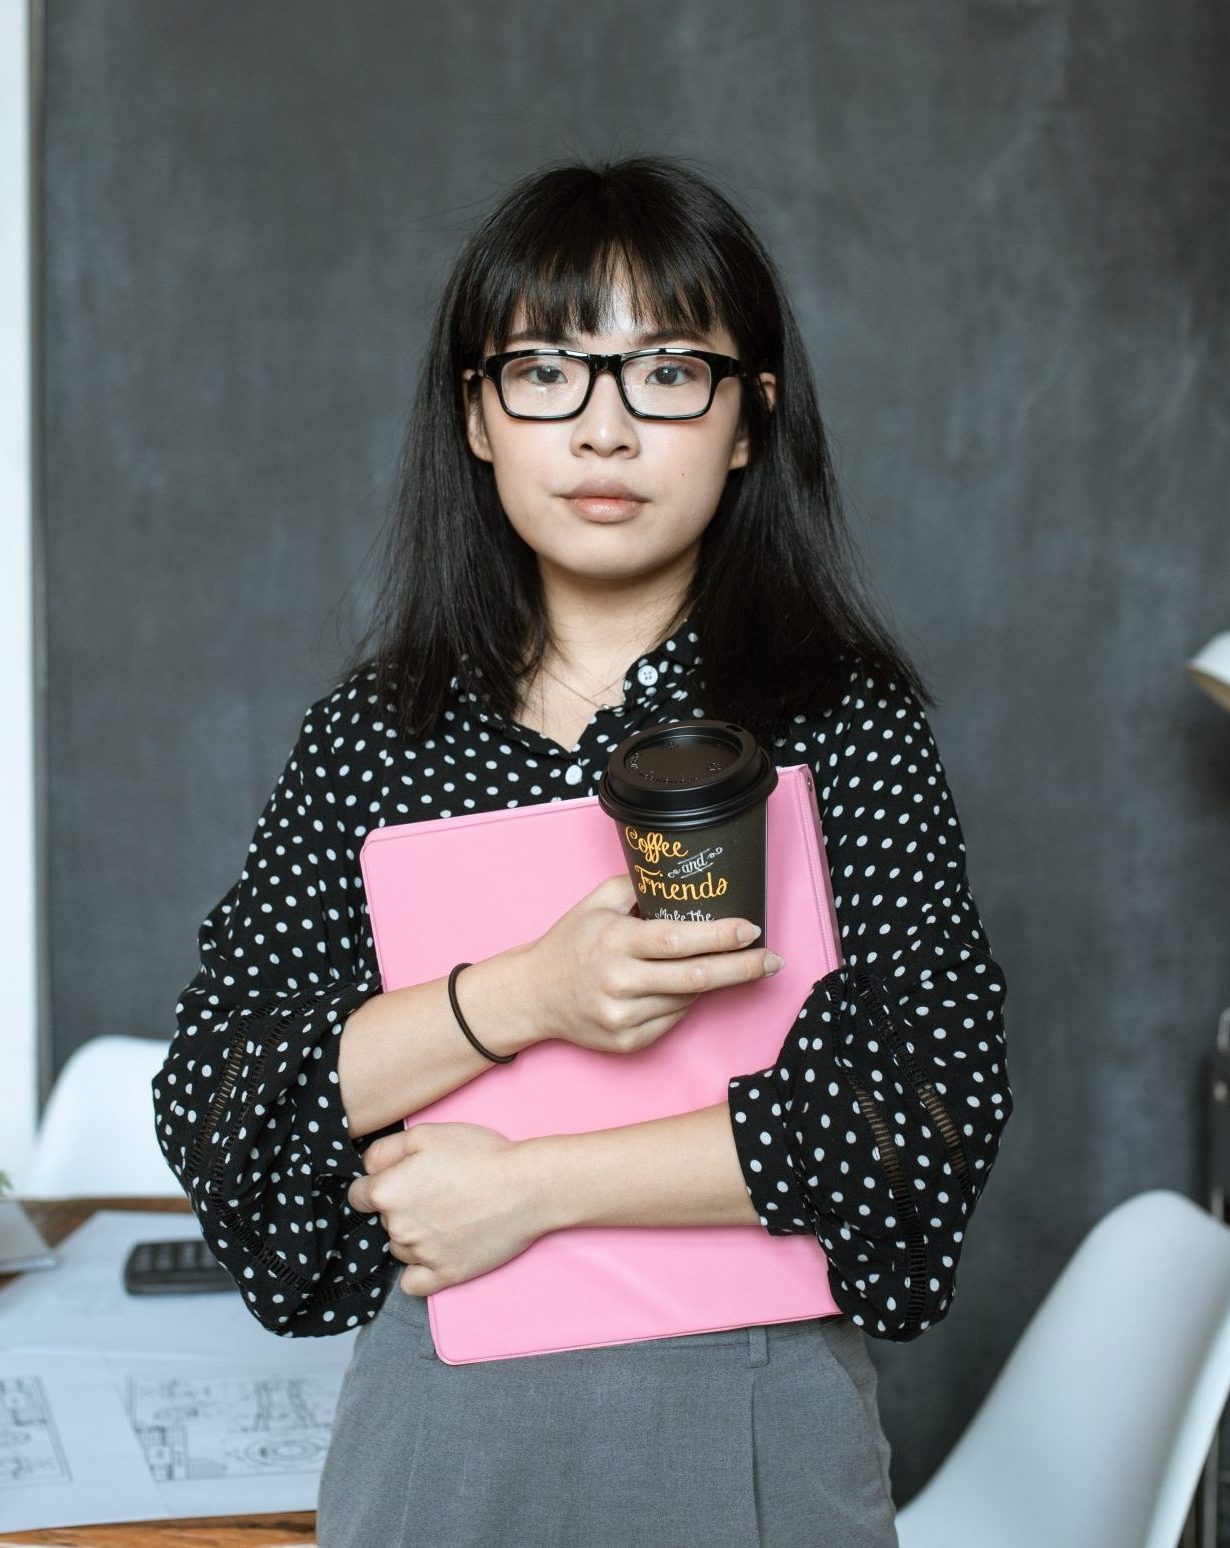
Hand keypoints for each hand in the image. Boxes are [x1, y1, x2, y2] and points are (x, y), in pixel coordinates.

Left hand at [346, 1122, 547, 1294]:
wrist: (525, 1187)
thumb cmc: (478, 1154)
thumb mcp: (426, 1134)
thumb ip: (384, 1150)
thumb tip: (366, 1168)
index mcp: (388, 1192)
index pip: (358, 1196)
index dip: (377, 1184)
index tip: (400, 1179)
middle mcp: (398, 1227)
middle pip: (383, 1221)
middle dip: (401, 1207)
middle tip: (435, 1191)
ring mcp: (421, 1255)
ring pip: (399, 1247)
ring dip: (413, 1235)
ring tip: (447, 1214)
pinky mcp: (445, 1275)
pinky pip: (412, 1283)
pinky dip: (418, 1270)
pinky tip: (434, 1253)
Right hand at [525, 872, 780, 1054]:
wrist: (533, 996)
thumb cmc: (570, 943)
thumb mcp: (597, 902)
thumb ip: (638, 884)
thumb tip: (683, 876)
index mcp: (615, 942)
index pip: (678, 939)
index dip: (720, 936)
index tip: (751, 929)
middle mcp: (620, 983)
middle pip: (697, 978)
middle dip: (743, 968)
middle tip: (773, 959)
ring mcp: (623, 1018)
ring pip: (688, 1000)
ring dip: (714, 983)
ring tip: (730, 966)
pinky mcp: (628, 1042)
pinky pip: (673, 1020)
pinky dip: (686, 1002)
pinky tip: (685, 988)